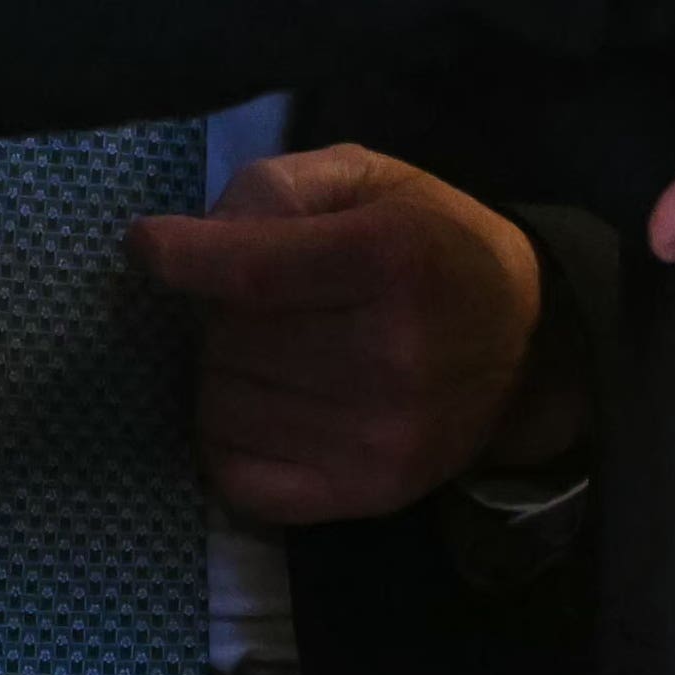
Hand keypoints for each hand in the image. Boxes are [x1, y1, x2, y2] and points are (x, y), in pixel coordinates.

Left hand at [131, 146, 567, 525]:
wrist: (528, 346)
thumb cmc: (432, 244)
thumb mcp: (367, 178)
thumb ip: (277, 187)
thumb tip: (189, 240)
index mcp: (392, 261)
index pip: (252, 272)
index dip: (181, 258)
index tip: (146, 246)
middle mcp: (391, 357)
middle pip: (229, 340)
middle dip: (216, 312)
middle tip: (252, 300)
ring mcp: (378, 438)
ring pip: (221, 407)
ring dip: (222, 373)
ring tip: (268, 351)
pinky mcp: (365, 496)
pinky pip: (236, 476)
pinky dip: (228, 437)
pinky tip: (266, 404)